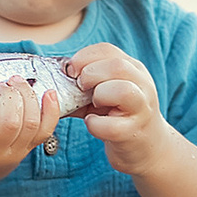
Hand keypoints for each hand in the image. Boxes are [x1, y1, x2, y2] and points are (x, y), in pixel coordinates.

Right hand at [0, 77, 65, 191]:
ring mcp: (11, 154)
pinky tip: (47, 92)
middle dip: (9, 97)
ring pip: (30, 125)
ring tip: (15, 82)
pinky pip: (45, 131)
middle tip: (0, 84)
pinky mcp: (26, 150)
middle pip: (10, 125)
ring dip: (27, 97)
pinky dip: (50, 110)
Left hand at [66, 42, 175, 176]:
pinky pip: (111, 126)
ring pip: (123, 91)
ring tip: (92, 104)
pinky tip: (93, 123)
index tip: (70, 70)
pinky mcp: (133, 133)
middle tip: (80, 86)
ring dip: (98, 95)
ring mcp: (141, 109)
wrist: (144, 146)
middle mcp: (142, 85)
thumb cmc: (118, 115)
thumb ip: (84, 84)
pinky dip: (94, 124)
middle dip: (90, 74)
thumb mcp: (105, 93)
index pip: (108, 50)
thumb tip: (51, 81)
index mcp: (133, 69)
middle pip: (117, 66)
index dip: (83, 57)